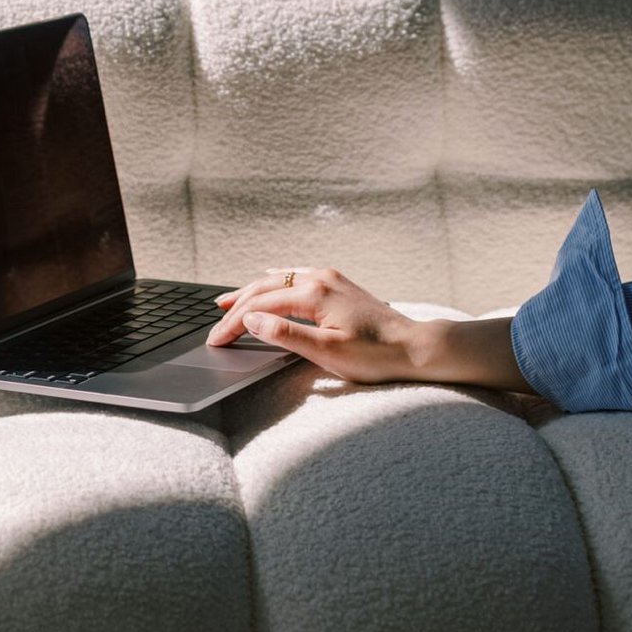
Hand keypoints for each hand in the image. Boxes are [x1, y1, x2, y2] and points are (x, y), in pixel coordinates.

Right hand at [207, 266, 420, 383]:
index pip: (260, 306)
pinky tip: (269, 278)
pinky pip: (297, 275)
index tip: (216, 340)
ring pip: (279, 280)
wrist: (417, 348)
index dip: (234, 323)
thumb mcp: (327, 352)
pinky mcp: (339, 284)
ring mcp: (330, 278)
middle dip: (236, 306)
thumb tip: (251, 319)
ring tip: (228, 300)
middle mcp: (319, 278)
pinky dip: (275, 280)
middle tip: (214, 322)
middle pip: (265, 289)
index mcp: (314, 293)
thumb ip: (286, 334)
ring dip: (252, 291)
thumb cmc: (376, 355)